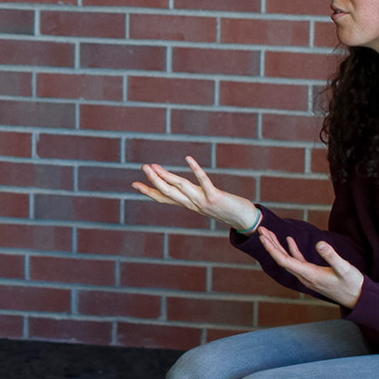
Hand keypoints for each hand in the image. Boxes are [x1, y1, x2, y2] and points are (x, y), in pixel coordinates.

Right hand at [133, 156, 260, 233]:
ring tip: (154, 166)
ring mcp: (203, 201)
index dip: (149, 191)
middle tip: (143, 167)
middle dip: (154, 180)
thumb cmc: (226, 209)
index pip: (164, 198)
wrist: (244, 220)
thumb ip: (194, 196)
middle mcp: (193, 204)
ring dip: (166, 176)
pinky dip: (195, 170)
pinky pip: (203, 181)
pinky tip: (188, 158)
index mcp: (189, 205)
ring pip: (179, 187)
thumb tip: (184, 189)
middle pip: (168, 192)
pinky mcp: (215, 197)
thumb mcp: (206, 203)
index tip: (134, 183)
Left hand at [254, 228, 365, 309]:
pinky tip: (289, 241)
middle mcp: (305, 277)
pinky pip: (298, 262)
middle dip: (270, 245)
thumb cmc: (353, 284)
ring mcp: (308, 276)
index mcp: (309, 275)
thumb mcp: (345, 268)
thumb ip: (332, 256)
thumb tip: (319, 243)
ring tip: (269, 234)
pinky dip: (292, 251)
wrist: (359, 298)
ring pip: (288, 260)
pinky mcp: (313, 275)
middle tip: (261, 230)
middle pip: (281, 260)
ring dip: (278, 247)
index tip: (263, 238)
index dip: (272, 249)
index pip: (284, 261)